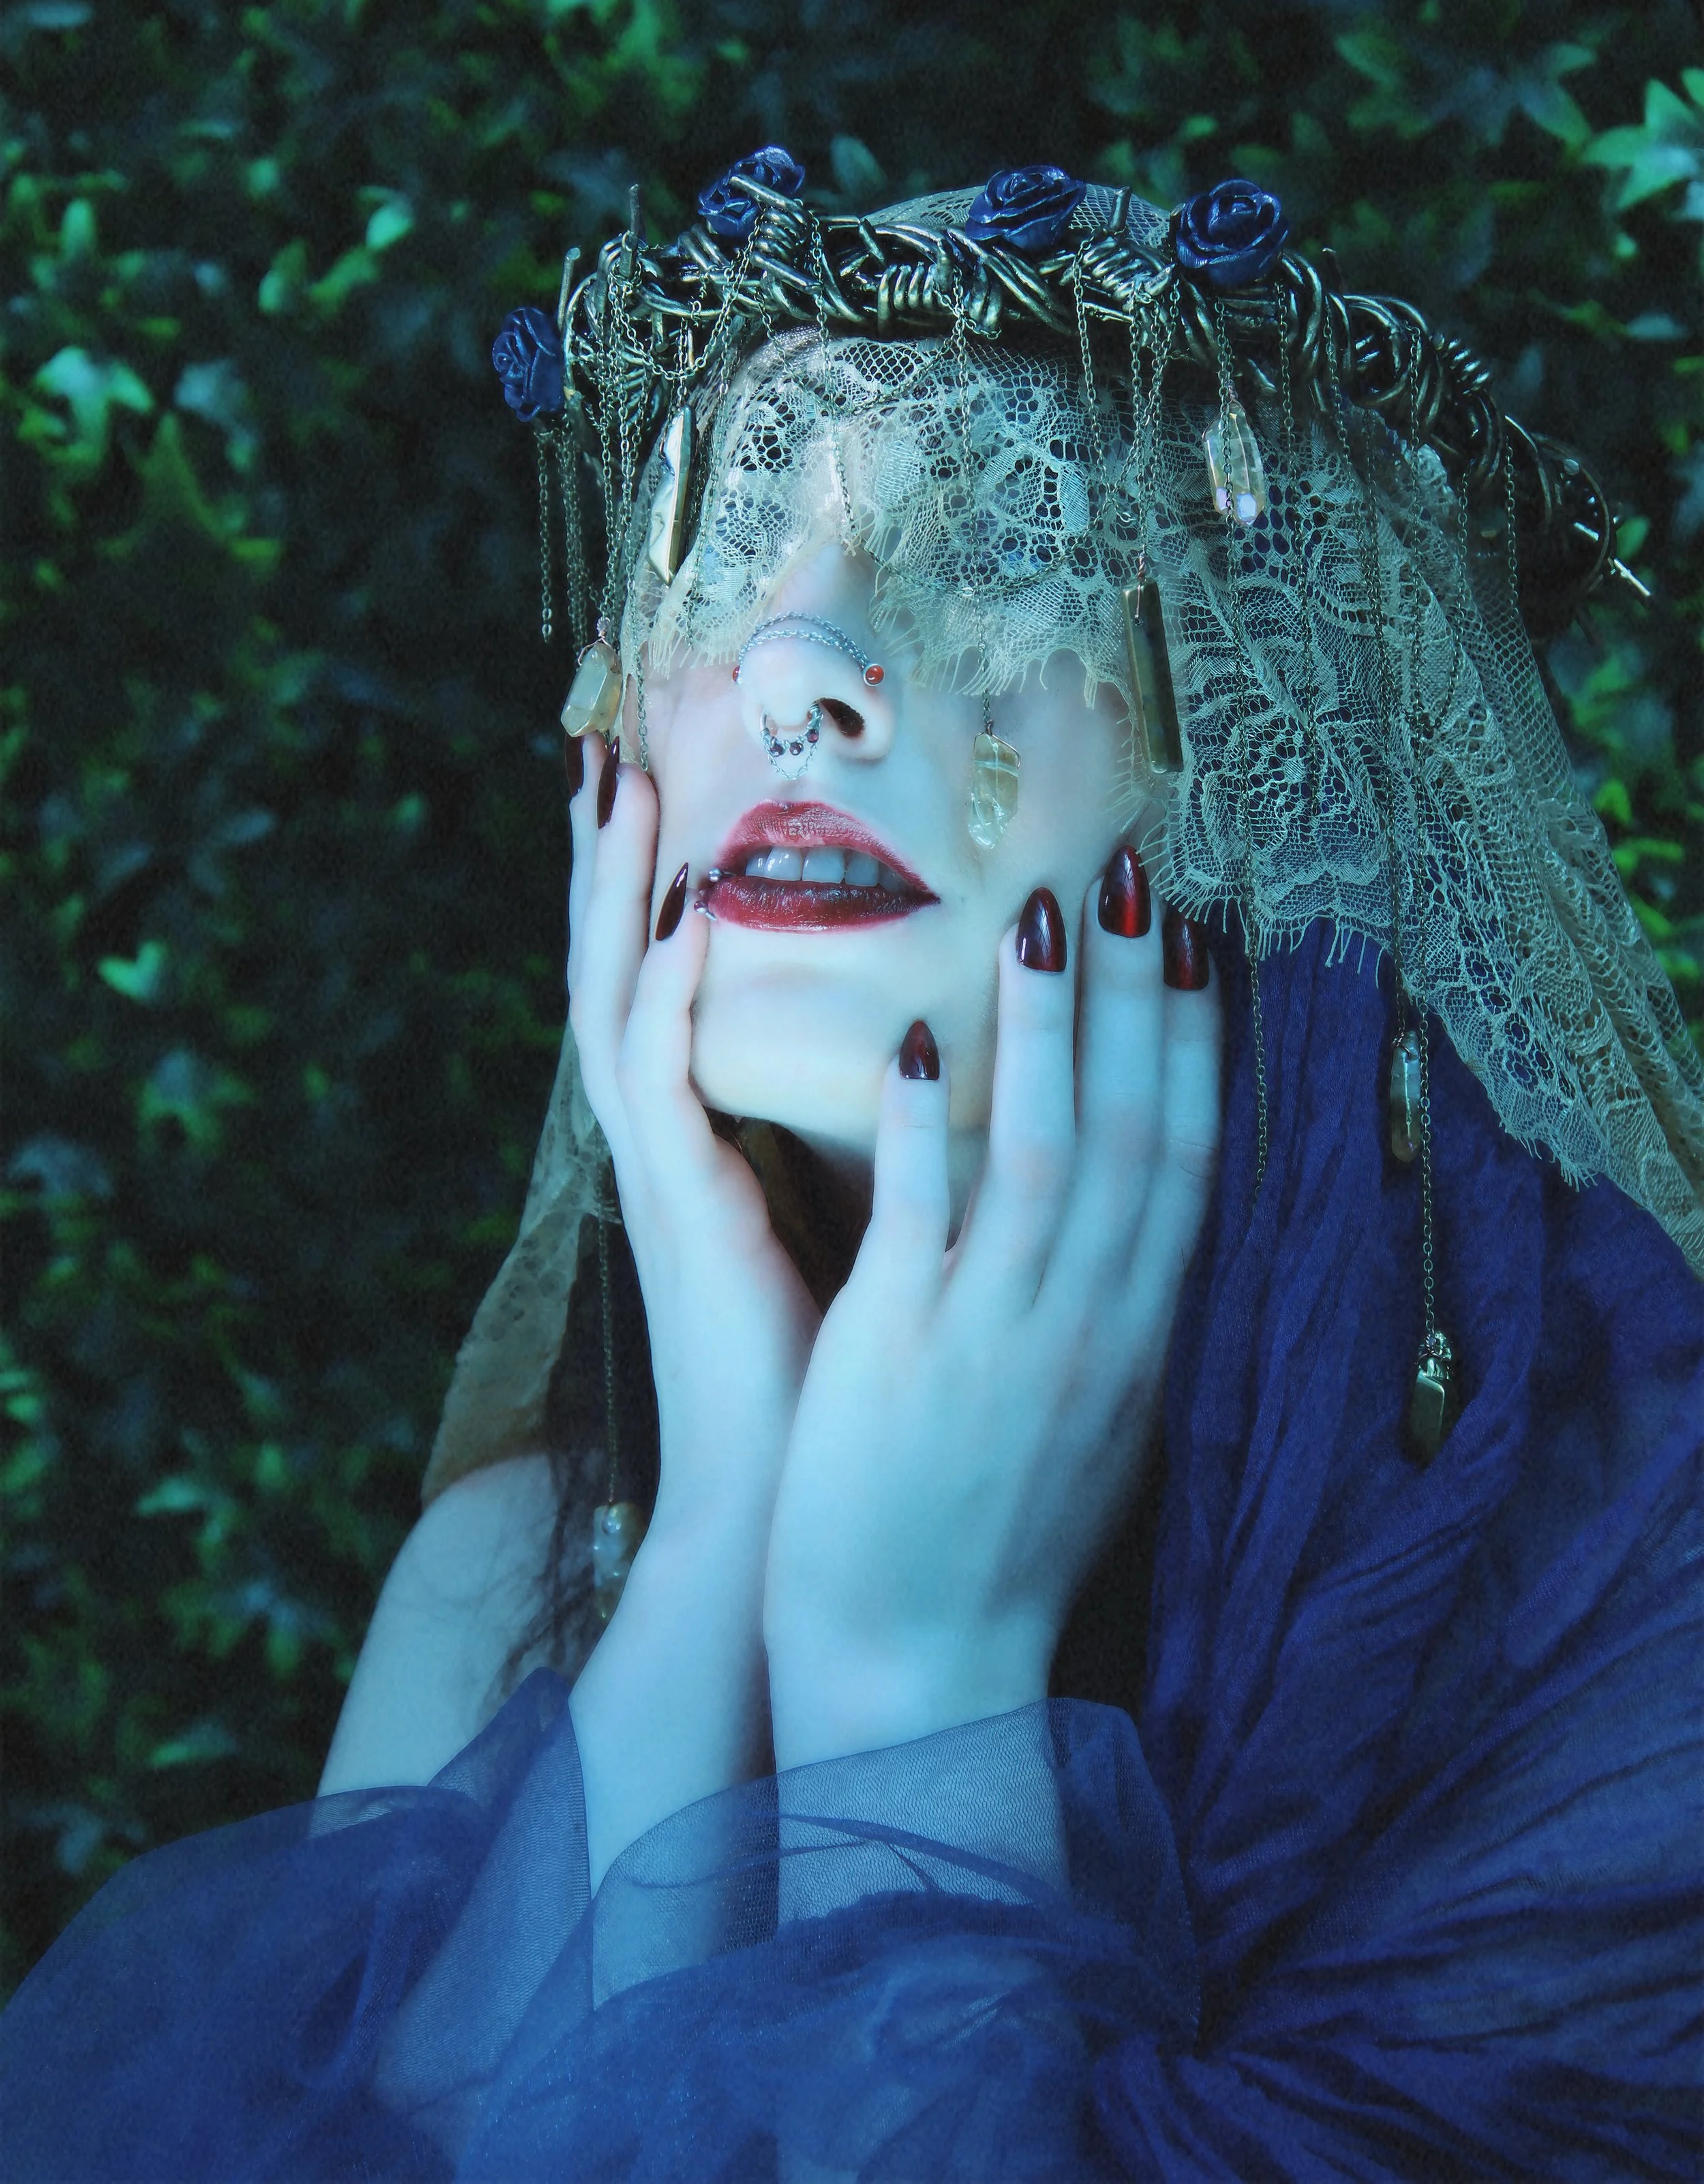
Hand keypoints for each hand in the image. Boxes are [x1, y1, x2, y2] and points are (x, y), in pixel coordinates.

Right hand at [567, 734, 820, 1881]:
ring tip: (619, 777)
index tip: (678, 766)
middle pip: (625, 959)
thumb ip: (871, 1119)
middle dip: (619, 850)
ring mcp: (663, 1168)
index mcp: (711, 1130)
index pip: (676, 974)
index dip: (667, 872)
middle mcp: (672, 1134)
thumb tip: (935, 1028)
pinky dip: (660, 989)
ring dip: (617, 885)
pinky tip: (678, 910)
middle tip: (614, 731)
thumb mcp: (860, 1207)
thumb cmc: (834, 1357)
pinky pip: (653, 1079)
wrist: (790, 1508)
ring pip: (617, 996)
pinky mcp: (677, 1209)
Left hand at [763, 865, 1221, 1769]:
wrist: (924, 1667)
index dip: (1198, 1042)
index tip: (1199, 939)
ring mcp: (999, 1332)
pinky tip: (924, 1041)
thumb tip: (1135, 1211)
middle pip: (1136, 1130)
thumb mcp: (1092, 1416)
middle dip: (1141, 997)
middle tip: (1137, 872)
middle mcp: (1089, 1321)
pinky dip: (931, 1128)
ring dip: (1049, 1026)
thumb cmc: (999, 1536)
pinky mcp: (904, 1351)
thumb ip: (1113, 1309)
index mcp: (1137, 1334)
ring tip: (1039, 911)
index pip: (1188, 1160)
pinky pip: (926, 1217)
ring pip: (1044, 1150)